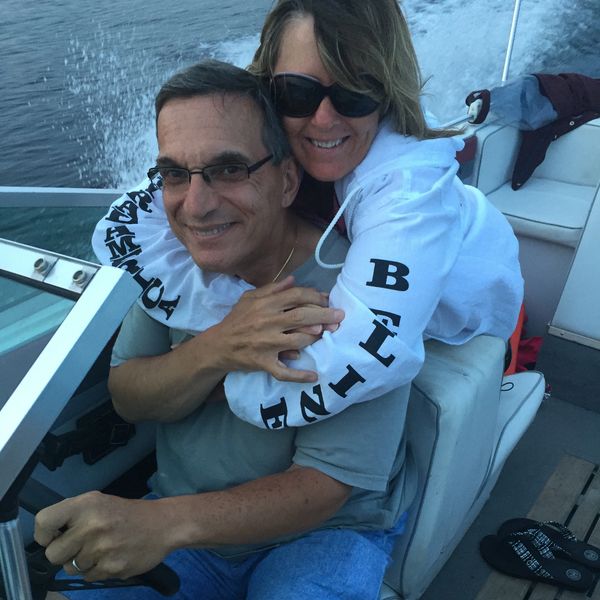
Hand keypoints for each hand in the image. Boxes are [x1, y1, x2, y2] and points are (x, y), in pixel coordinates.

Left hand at [34, 492, 170, 581]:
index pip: (44, 521)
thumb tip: (47, 536)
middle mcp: (91, 526)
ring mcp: (101, 549)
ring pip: (71, 568)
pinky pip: (88, 577)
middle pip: (53, 554)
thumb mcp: (100, 502)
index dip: (43, 534)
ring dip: (83, 562)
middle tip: (81, 545)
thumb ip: (73, 515)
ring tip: (103, 548)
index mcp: (86, 505)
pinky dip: (98, 570)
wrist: (163, 524)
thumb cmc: (127, 513)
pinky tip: (112, 556)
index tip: (53, 537)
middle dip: (64, 553)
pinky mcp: (111, 568)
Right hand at [212, 276, 343, 382]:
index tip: (327, 300)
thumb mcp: (249, 299)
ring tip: (327, 335)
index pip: (295, 296)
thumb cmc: (236, 320)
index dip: (315, 296)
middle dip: (324, 315)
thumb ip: (271, 289)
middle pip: (301, 316)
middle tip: (340, 317)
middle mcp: (267, 322)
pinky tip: (314, 376)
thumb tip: (293, 279)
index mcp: (264, 305)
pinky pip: (283, 372)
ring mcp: (265, 344)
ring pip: (297, 341)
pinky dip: (299, 376)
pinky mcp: (263, 363)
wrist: (217, 346)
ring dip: (314, 339)